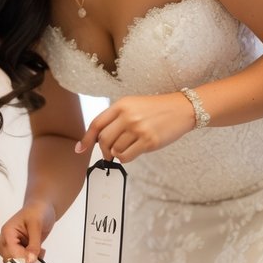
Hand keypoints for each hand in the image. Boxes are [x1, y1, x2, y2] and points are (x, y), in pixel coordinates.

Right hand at [0, 199, 56, 262]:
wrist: (44, 208)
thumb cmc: (38, 211)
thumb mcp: (36, 225)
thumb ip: (34, 244)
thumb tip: (30, 260)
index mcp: (8, 231)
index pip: (10, 250)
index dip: (21, 256)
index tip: (34, 257)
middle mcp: (8, 238)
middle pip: (7, 256)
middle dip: (21, 259)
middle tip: (35, 255)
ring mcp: (15, 243)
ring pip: (15, 259)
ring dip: (27, 259)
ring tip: (39, 251)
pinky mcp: (22, 247)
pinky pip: (24, 258)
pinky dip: (32, 258)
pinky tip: (40, 251)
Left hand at [75, 92, 195, 162]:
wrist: (182, 109)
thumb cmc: (156, 109)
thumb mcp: (133, 105)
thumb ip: (116, 118)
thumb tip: (99, 139)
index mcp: (121, 105)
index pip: (97, 123)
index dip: (86, 138)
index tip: (80, 149)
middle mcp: (128, 116)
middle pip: (104, 140)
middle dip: (103, 150)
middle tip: (108, 154)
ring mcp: (138, 129)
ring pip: (115, 150)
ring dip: (116, 154)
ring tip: (126, 149)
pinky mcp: (149, 141)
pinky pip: (127, 156)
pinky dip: (125, 158)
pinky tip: (132, 152)